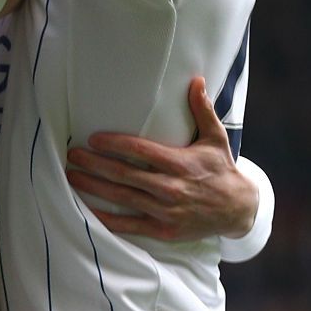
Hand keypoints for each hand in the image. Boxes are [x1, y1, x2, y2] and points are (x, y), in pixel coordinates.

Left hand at [64, 77, 255, 240]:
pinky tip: (88, 212)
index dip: (114, 144)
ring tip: (71, 177)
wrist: (239, 210)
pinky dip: (108, 220)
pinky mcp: (164, 230)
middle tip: (72, 155)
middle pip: (124, 174)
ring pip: (122, 198)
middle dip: (94, 164)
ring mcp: (166, 211)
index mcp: (179, 163)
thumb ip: (202, 110)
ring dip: (94, 188)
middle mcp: (170, 188)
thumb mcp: (216, 138)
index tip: (93, 139)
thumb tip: (197, 80)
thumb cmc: (221, 170)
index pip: (140, 151)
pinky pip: (130, 226)